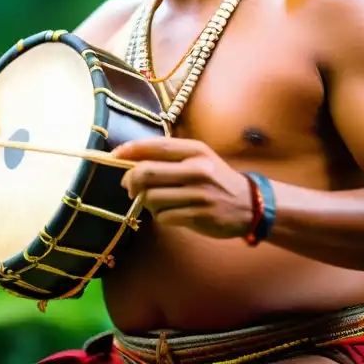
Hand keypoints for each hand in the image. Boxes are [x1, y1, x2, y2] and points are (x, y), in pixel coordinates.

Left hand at [111, 137, 253, 238]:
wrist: (250, 204)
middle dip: (130, 181)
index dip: (129, 150)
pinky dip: (161, 216)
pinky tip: (170, 213)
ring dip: (146, 202)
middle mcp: (196, 169)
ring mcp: (199, 194)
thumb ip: (168, 157)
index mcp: (194, 151)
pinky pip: (163, 217)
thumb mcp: (198, 159)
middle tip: (129, 187)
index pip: (154, 146)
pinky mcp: (199, 216)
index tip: (114, 156)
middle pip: (146, 173)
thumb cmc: (216, 178)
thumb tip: (128, 158)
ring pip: (151, 198)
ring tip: (156, 202)